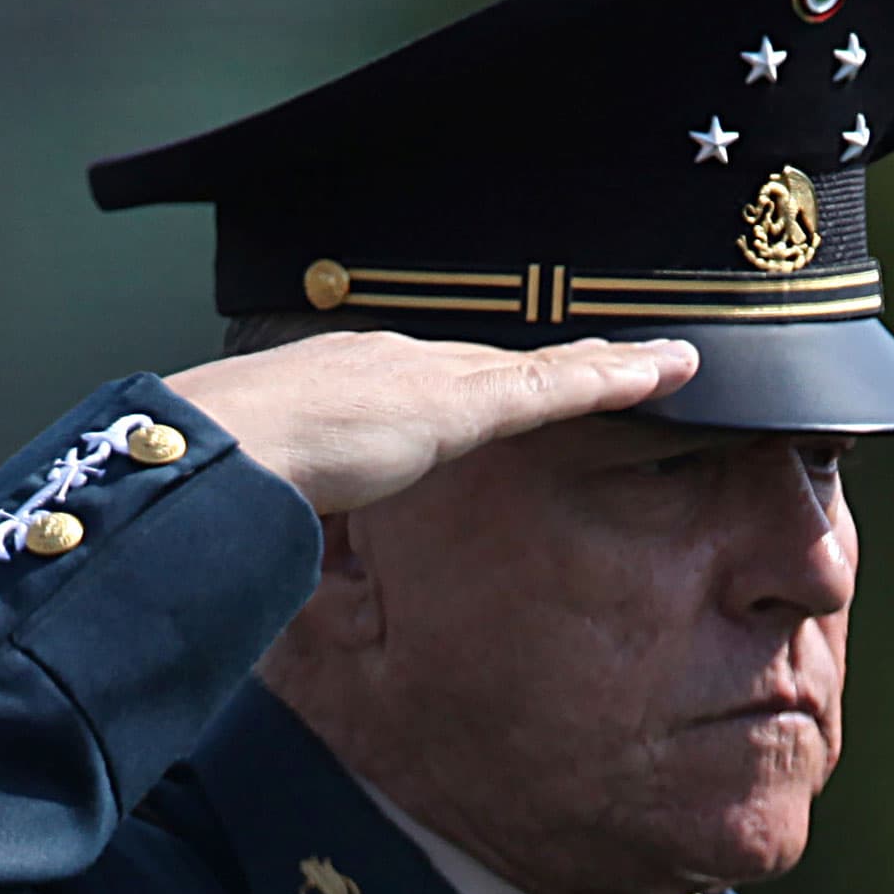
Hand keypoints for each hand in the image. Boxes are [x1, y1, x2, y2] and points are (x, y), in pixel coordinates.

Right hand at [163, 331, 698, 513]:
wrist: (223, 446)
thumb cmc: (228, 473)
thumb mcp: (273, 487)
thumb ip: (303, 500)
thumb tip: (297, 535)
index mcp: (347, 379)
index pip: (437, 377)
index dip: (486, 382)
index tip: (514, 386)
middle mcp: (396, 362)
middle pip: (498, 361)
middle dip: (561, 361)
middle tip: (622, 358)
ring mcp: (433, 376)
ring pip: (542, 367)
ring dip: (608, 365)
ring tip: (670, 362)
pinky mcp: (465, 402)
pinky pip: (555, 387)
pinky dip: (611, 380)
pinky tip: (661, 374)